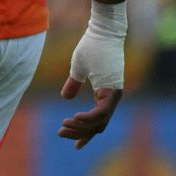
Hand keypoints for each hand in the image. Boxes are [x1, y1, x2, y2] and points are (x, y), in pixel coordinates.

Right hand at [57, 2, 125, 148]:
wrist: (102, 30)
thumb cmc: (92, 45)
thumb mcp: (79, 67)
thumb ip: (74, 83)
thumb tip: (66, 98)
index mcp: (105, 93)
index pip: (97, 120)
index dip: (86, 134)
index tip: (76, 146)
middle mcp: (112, 97)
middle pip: (99, 125)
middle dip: (79, 132)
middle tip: (61, 133)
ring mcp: (114, 94)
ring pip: (100, 122)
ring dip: (82, 127)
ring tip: (64, 125)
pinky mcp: (113, 90)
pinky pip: (102, 112)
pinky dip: (89, 118)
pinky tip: (75, 117)